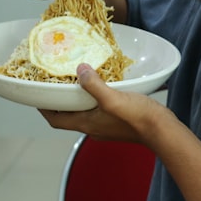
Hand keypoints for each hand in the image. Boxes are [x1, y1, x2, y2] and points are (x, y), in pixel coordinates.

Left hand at [39, 63, 172, 142]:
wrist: (163, 130)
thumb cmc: (138, 118)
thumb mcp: (113, 98)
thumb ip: (94, 85)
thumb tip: (79, 70)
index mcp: (86, 124)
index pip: (56, 120)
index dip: (44, 109)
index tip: (38, 95)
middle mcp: (93, 127)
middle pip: (68, 115)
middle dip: (60, 101)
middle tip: (57, 82)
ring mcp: (106, 126)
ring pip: (84, 112)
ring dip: (78, 99)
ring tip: (78, 80)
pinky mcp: (118, 122)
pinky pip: (99, 110)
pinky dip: (95, 98)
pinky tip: (103, 85)